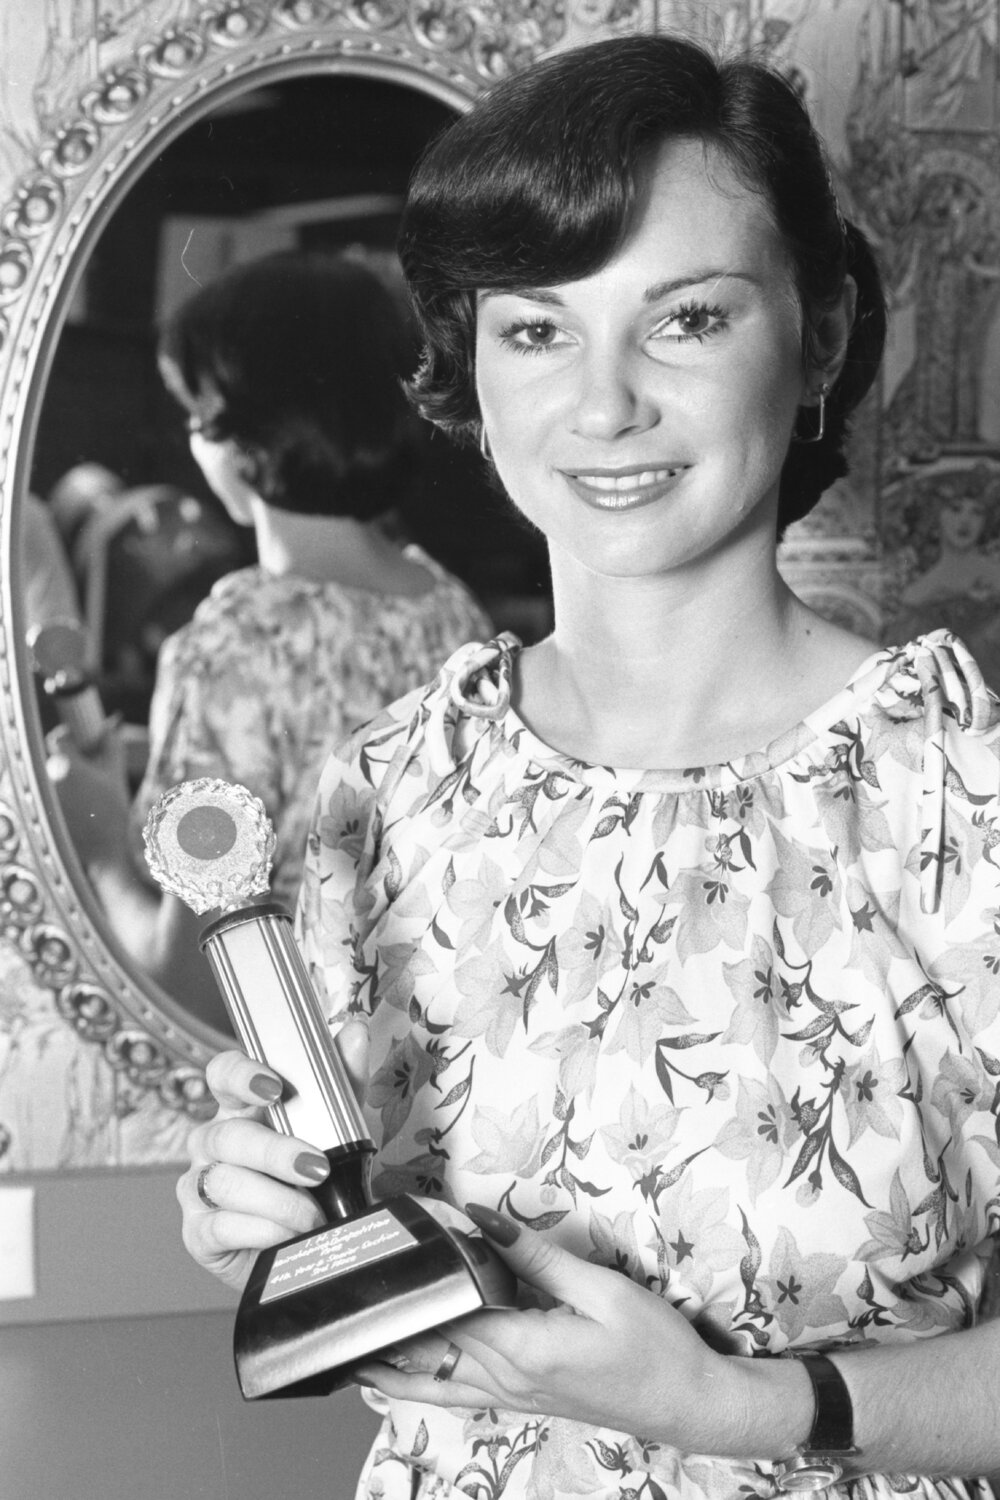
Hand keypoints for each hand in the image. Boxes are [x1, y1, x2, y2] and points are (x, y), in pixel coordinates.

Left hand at [45, 723, 129, 861]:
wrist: (105, 853)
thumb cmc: (112, 812)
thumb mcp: (116, 776)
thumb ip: (111, 746)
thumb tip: (110, 726)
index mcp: (66, 766)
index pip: (58, 739)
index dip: (70, 737)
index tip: (80, 740)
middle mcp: (47, 779)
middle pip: (55, 760)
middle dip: (72, 762)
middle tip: (91, 770)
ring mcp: (41, 798)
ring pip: (52, 779)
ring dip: (65, 781)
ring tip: (87, 794)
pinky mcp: (40, 813)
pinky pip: (49, 797)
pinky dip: (61, 798)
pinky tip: (78, 809)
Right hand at [177, 1024, 370, 1292]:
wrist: (308, 1248)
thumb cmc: (313, 1180)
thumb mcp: (336, 1129)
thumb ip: (343, 1082)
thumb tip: (355, 1032)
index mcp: (240, 1108)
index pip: (222, 1074)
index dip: (242, 1075)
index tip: (274, 1088)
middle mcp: (211, 1143)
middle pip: (228, 1135)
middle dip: (276, 1153)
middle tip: (317, 1170)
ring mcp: (198, 1187)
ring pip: (225, 1182)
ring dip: (278, 1200)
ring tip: (314, 1215)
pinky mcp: (198, 1233)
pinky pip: (220, 1226)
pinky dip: (263, 1231)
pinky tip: (289, 1235)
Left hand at [354, 1205, 738, 1453]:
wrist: (687, 1403)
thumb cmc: (654, 1347)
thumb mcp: (600, 1290)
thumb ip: (536, 1257)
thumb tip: (484, 1221)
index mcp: (523, 1349)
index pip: (448, 1308)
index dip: (416, 1273)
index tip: (391, 1239)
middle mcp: (507, 1380)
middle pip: (429, 1347)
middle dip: (390, 1315)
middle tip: (350, 1286)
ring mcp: (511, 1396)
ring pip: (432, 1381)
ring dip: (389, 1359)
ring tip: (345, 1340)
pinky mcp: (521, 1400)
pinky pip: (455, 1393)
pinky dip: (417, 1383)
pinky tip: (392, 1377)